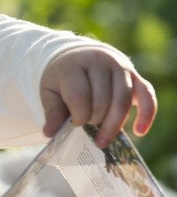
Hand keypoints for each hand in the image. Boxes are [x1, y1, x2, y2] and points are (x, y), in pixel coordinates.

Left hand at [40, 46, 156, 147]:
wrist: (78, 55)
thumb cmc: (63, 78)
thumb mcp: (49, 91)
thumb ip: (52, 111)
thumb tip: (50, 133)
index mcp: (74, 66)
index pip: (79, 97)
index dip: (78, 117)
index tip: (74, 124)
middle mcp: (99, 62)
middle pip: (102, 100)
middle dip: (94, 120)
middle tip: (87, 128)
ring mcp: (120, 67)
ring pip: (122, 100)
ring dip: (114, 124)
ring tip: (102, 140)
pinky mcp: (135, 75)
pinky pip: (147, 95)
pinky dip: (146, 114)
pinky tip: (139, 131)